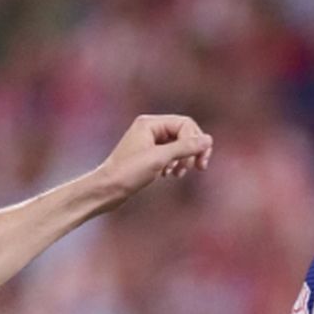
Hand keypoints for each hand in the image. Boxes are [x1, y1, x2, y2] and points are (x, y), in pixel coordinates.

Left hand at [92, 114, 212, 211]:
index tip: (199, 163)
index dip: (196, 142)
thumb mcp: (159, 159)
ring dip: (184, 159)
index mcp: (150, 123)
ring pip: (178, 144)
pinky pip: (170, 154)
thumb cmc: (127, 173)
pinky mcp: (148, 155)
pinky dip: (175, 164)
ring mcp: (148, 142)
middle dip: (192, 150)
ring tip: (178, 173)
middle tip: (197, 167)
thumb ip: (185, 147)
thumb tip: (208, 139)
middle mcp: (149, 128)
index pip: (185, 124)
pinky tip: (169, 175)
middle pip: (184, 133)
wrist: (106, 190)